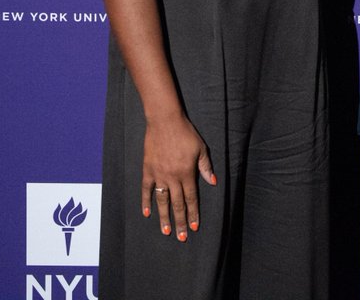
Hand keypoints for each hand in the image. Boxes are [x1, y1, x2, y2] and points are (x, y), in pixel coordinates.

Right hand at [141, 114, 215, 241]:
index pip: (191, 198)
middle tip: (182, 237)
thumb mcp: (201, 149)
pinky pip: (146, 189)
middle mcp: (173, 177)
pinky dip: (146, 202)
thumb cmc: (185, 133)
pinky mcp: (148, 170)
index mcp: (187, 173)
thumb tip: (213, 183)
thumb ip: (205, 167)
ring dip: (164, 217)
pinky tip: (147, 213)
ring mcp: (159, 174)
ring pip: (162, 201)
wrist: (165, 121)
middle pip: (177, 204)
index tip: (194, 227)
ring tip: (167, 231)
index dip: (193, 213)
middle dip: (181, 221)